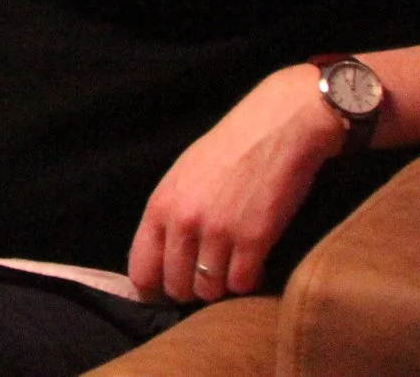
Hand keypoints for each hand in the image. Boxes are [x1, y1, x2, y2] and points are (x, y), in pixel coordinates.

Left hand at [129, 66, 340, 302]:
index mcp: (160, 205)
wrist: (278, 126)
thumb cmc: (231, 149)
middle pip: (177, 286)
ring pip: (210, 291)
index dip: (154, 288)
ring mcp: (218, 231)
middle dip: (192, 290)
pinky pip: (243, 284)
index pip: (141, 269)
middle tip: (209, 279)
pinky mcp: (254, 239)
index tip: (166, 293)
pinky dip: (249, 282)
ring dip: (222, 287)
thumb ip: (171, 214)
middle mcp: (183, 221)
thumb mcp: (184, 175)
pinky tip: (255, 265)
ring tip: (233, 268)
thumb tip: (164, 256)